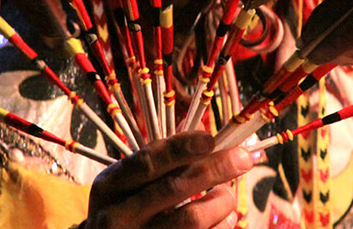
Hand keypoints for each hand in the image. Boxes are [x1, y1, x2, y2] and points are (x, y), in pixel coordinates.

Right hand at [85, 131, 253, 228]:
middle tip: (243, 158)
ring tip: (228, 196)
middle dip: (213, 169)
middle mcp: (117, 215)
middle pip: (174, 188)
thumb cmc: (123, 209)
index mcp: (109, 186)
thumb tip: (202, 132)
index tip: (211, 138)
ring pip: (192, 218)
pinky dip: (221, 225)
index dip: (181, 148)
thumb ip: (160, 161)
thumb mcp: (126, 184)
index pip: (148, 162)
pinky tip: (225, 218)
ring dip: (221, 202)